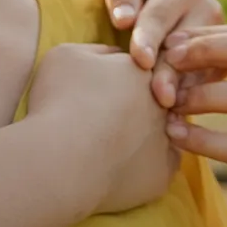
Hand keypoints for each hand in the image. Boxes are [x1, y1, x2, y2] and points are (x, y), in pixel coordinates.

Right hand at [28, 42, 177, 215]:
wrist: (62, 158)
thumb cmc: (60, 100)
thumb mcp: (68, 55)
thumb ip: (99, 51)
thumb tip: (116, 56)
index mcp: (140, 71)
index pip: (142, 68)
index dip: (122, 78)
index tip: (101, 89)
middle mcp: (162, 103)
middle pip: (154, 99)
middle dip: (134, 106)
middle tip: (103, 117)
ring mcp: (166, 140)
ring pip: (160, 133)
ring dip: (140, 135)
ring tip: (107, 143)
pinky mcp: (162, 175)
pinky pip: (158, 166)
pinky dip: (140, 165)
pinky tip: (115, 165)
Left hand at [96, 0, 223, 108]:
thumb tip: (124, 19)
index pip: (161, 15)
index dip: (149, 37)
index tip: (140, 59)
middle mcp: (206, 8)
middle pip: (187, 46)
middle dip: (171, 71)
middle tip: (159, 96)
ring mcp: (219, 37)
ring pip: (202, 67)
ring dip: (185, 90)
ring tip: (168, 112)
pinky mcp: (220, 61)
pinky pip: (207, 83)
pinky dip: (192, 100)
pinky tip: (177, 119)